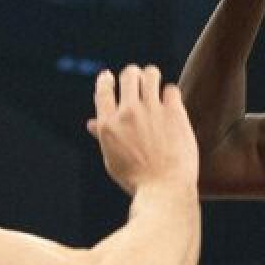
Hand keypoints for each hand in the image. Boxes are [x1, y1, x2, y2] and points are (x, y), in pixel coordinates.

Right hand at [86, 64, 198, 194]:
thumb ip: (103, 136)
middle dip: (133, 74)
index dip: (106, 79)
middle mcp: (128, 113)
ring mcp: (151, 111)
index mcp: (108, 125)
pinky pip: (171, 89)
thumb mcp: (112, 160)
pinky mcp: (174, 113)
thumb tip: (91, 123)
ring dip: (152, 77)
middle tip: (138, 81)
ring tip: (155, 84)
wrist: (165, 190)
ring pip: (151, 74)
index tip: (110, 77)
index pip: (103, 90)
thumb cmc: (137, 180)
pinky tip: (171, 103)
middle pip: (129, 75)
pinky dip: (170, 94)